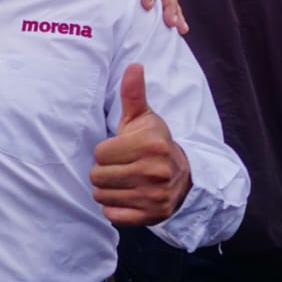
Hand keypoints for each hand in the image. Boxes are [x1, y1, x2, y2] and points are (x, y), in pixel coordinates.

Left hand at [90, 63, 191, 225]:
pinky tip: (128, 197)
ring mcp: (154, 195)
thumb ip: (133, 94)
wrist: (184, 176)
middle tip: (121, 167)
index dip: (106, 152)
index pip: (100, 153)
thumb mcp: (144, 118)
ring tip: (123, 181)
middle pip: (97, 176)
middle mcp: (154, 171)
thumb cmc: (154, 143)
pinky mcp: (152, 215)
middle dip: (104, 171)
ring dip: (107, 190)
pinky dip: (114, 208)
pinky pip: (112, 215)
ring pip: (101, 196)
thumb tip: (134, 66)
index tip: (121, 150)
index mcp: (151, 144)